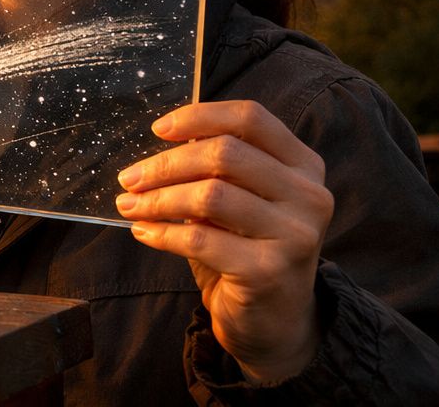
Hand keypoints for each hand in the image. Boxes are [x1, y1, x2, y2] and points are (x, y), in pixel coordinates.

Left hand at [116, 100, 333, 383]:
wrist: (276, 322)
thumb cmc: (247, 248)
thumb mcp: (241, 198)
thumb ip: (216, 166)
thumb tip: (163, 141)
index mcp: (303, 165)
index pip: (251, 118)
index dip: (200, 116)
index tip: (158, 130)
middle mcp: (308, 195)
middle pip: (224, 154)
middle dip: (166, 164)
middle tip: (129, 178)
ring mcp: (294, 234)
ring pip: (210, 195)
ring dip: (158, 199)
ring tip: (129, 205)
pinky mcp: (269, 271)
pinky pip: (200, 239)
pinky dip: (162, 232)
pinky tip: (144, 232)